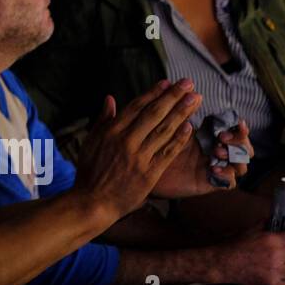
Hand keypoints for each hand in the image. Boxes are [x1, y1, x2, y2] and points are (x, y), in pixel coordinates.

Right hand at [73, 78, 198, 219]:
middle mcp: (126, 141)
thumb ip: (102, 119)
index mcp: (111, 131)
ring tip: (194, 99)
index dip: (153, 93)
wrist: (93, 201)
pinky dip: (179, 139)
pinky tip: (189, 126)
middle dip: (172, 97)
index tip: (167, 83)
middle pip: (153, 114)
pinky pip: (167, 152)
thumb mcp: (90, 141)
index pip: (136, 107)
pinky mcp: (149, 173)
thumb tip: (110, 98)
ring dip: (181, 113)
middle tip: (188, 83)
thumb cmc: (89, 171)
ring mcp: (139, 157)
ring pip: (163, 130)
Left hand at [154, 118, 253, 196]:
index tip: (238, 123)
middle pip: (245, 148)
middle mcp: (217, 151)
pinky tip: (213, 169)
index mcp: (211, 136)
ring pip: (241, 165)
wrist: (146, 166)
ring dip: (234, 157)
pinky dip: (226, 175)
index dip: (241, 128)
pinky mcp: (210, 182)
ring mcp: (215, 167)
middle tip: (222, 137)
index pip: (237, 131)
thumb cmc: (158, 143)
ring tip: (216, 152)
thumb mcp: (172, 127)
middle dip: (240, 142)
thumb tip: (193, 93)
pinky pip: (229, 182)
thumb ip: (184, 112)